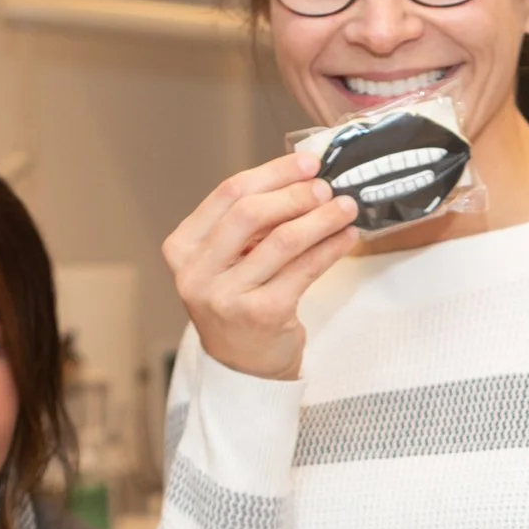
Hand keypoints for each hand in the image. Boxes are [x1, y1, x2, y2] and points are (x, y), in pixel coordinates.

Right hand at [164, 152, 360, 379]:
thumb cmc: (238, 301)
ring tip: (346, 208)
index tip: (307, 163)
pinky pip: (304, 269)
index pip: (228, 195)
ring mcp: (226, 296)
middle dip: (295, 194)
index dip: (272, 173)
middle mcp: (197, 273)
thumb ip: (250, 223)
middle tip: (327, 187)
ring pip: (282, 240)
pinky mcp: (261, 314)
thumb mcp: (227, 260)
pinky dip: (330, 248)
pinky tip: (346, 237)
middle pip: (250, 213)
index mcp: (182, 247)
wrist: (242, 365)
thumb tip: (303, 177)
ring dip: (321, 219)